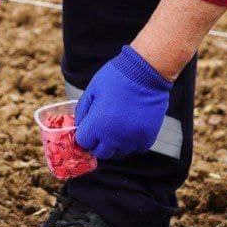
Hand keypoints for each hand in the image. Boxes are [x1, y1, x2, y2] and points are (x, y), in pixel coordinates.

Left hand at [75, 45, 172, 159]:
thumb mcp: (91, 91)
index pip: (84, 143)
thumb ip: (82, 111)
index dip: (84, 135)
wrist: (145, 73)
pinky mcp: (148, 138)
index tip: (87, 128)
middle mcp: (115, 137)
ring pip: (119, 153)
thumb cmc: (115, 78)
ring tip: (116, 127)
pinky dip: (131, 142)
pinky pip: (135, 148)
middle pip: (100, 153)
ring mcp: (133, 139)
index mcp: (98, 125)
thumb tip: (79, 126)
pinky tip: (130, 127)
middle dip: (97, 143)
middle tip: (100, 130)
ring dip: (114, 144)